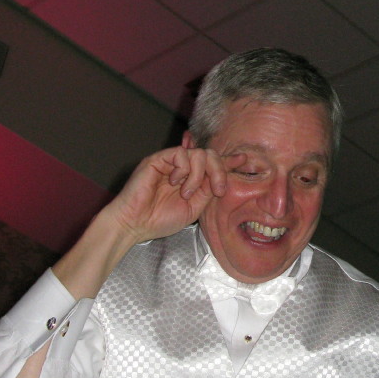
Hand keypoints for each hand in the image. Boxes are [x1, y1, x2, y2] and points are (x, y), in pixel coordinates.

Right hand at [53, 144, 234, 300]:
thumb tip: (222, 177)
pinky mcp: (158, 159)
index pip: (212, 165)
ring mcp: (170, 163)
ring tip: (185, 193)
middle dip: (219, 171)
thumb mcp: (193, 208)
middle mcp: (182, 169)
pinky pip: (181, 153)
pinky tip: (174, 182)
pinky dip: (183, 169)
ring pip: (198, 153)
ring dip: (198, 176)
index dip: (228, 161)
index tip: (243, 159)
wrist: (135, 224)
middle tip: (217, 190)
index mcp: (192, 180)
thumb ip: (207, 191)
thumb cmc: (159, 220)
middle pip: (210, 155)